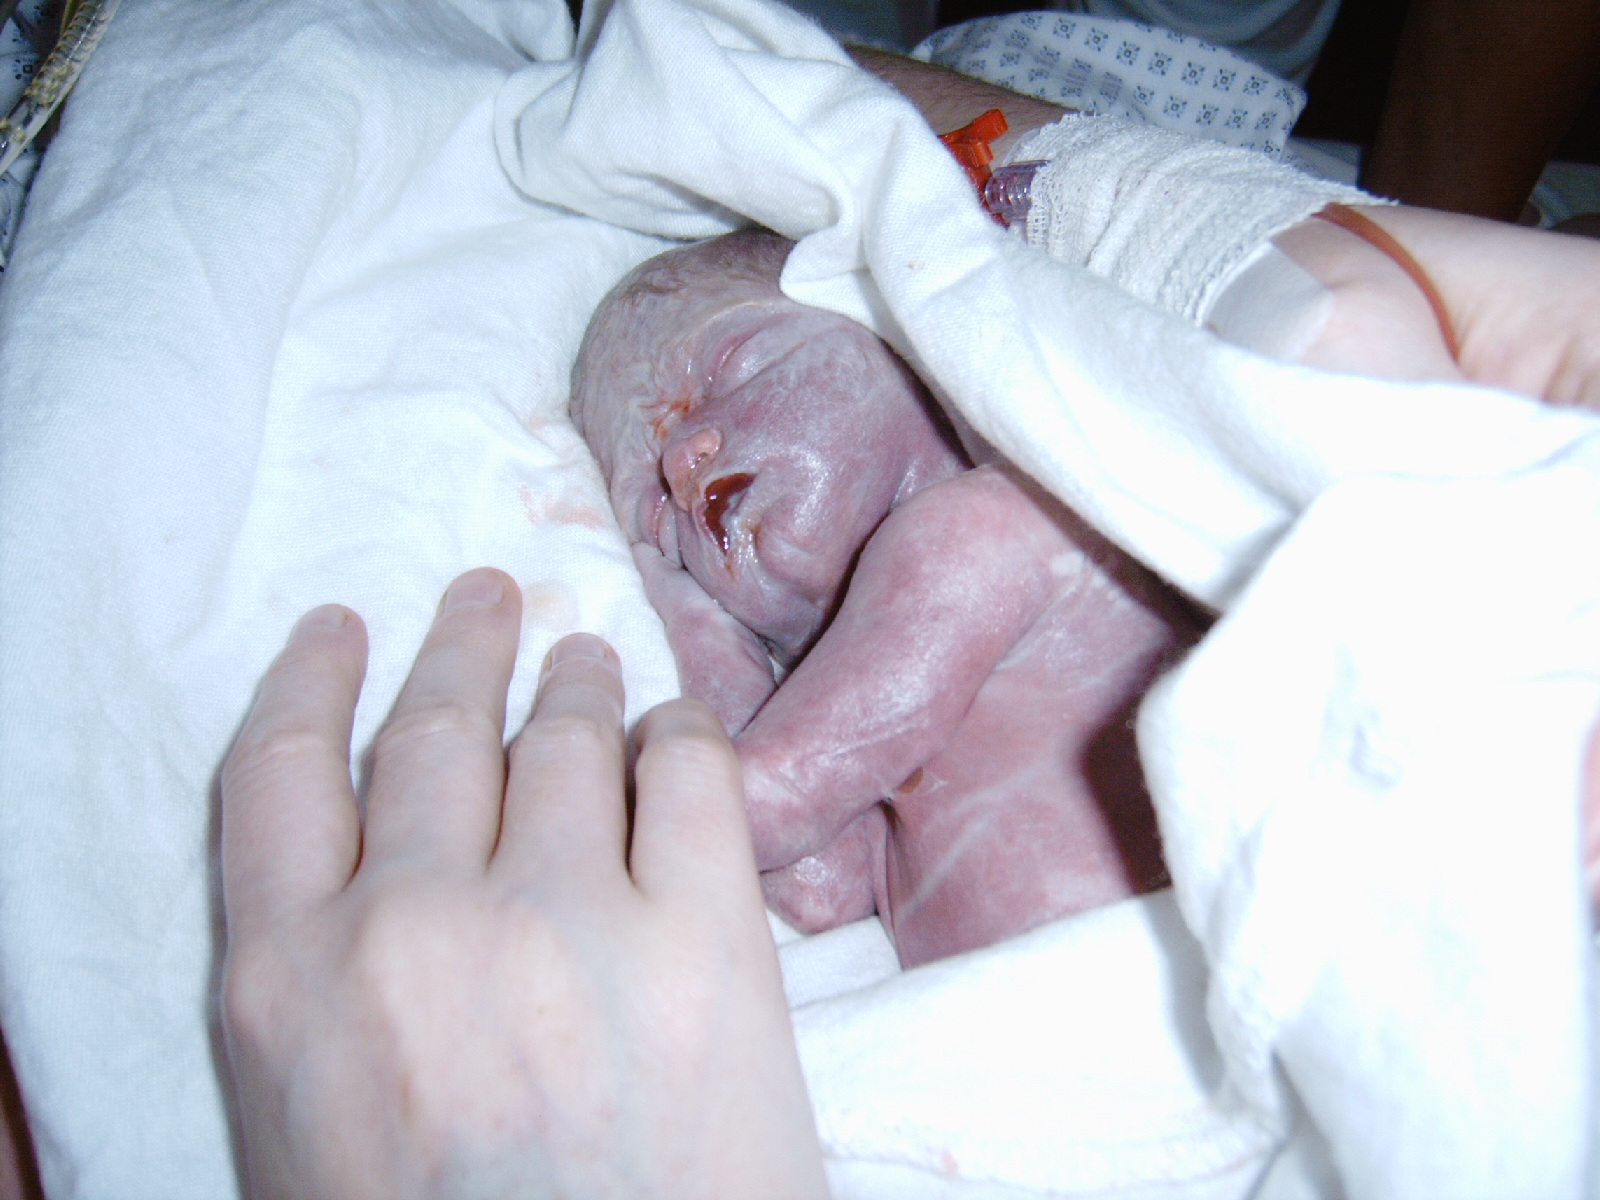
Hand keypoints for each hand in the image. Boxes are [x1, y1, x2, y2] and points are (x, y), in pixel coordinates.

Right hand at [220, 568, 828, 1199]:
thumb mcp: (311, 1134)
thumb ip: (325, 991)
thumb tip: (378, 877)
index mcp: (289, 984)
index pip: (281, 774)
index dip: (316, 681)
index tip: (343, 627)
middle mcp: (414, 923)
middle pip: (438, 733)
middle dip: (464, 650)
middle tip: (488, 601)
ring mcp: (564, 919)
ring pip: (566, 739)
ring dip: (576, 683)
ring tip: (588, 656)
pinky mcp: (704, 939)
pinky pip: (691, 779)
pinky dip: (681, 739)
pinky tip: (676, 732)